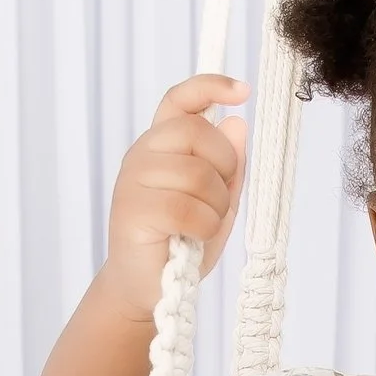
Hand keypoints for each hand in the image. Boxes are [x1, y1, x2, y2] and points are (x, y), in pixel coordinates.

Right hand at [100, 74, 250, 316]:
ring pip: (198, 174)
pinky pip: (187, 207)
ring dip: (215, 207)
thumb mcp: (218, 202)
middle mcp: (143, 154)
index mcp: (162, 145)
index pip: (180, 100)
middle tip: (216, 201)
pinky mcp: (132, 210)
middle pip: (198, 132)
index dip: (210, 87)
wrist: (148, 289)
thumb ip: (228, 167)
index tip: (244, 91)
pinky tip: (191, 239)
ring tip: (200, 228)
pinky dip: (202, 227)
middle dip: (224, 167)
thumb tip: (237, 123)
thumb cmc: (183, 243)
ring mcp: (133, 180)